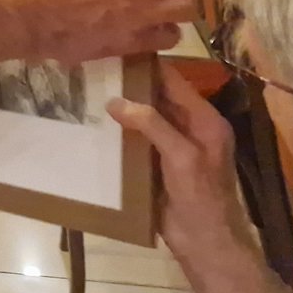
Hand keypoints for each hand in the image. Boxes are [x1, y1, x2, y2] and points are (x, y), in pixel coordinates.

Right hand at [109, 62, 250, 257]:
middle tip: (93, 70)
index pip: (174, 82)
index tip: (114, 50)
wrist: (204, 242)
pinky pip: (136, 140)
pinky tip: (94, 124)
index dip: (147, 66)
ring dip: (121, 109)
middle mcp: (189, 128)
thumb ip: (153, 124)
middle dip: (129, 86)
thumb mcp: (181, 155)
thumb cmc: (200, 196)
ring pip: (144, 119)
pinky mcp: (156, 164)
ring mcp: (172, 147)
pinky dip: (119, 132)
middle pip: (157, 97)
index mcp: (205, 120)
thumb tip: (115, 101)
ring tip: (87, 91)